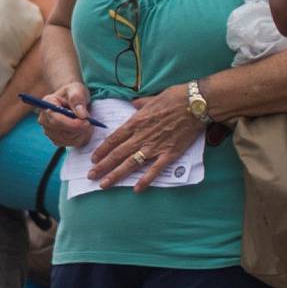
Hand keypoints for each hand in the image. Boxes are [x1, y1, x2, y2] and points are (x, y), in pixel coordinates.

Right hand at [36, 82, 93, 150]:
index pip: (57, 120)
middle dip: (80, 129)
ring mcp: (48, 131)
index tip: (87, 122)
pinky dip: (80, 138)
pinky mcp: (55, 139)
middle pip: (62, 132)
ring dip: (82, 133)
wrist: (71, 100)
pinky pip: (70, 144)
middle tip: (91, 121)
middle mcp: (44, 119)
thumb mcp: (77, 90)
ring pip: (68, 139)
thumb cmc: (73, 93)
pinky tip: (83, 129)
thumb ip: (78, 99)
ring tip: (87, 123)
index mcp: (47, 105)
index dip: (73, 124)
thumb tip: (81, 115)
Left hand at [87, 85, 201, 191]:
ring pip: (131, 163)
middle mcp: (141, 136)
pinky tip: (136, 189)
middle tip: (91, 176)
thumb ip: (140, 104)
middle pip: (117, 154)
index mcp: (135, 123)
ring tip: (104, 184)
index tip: (93, 158)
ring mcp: (154, 146)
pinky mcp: (169, 153)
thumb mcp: (151, 98)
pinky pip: (155, 170)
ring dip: (116, 175)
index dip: (102, 150)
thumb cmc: (174, 98)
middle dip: (102, 166)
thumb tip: (133, 103)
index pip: (113, 139)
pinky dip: (145, 180)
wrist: (195, 104)